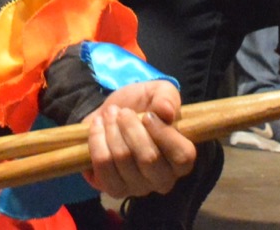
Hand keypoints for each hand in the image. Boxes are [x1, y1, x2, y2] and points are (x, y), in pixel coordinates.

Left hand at [84, 80, 194, 199]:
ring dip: (112, 130)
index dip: (163, 134)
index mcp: (181, 159)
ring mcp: (138, 188)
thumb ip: (167, 96)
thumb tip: (167, 111)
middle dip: (130, 127)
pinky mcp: (114, 189)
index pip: (182, 156)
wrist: (111, 113)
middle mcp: (163, 180)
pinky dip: (97, 140)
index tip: (147, 115)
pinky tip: (98, 126)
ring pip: (123, 159)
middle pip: (148, 158)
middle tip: (122, 112)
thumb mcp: (158, 91)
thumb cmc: (141, 105)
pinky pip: (103, 166)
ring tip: (110, 115)